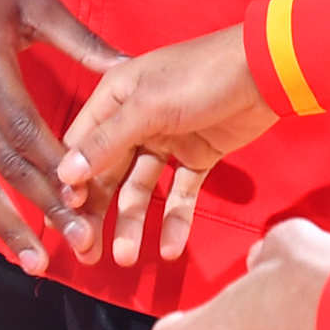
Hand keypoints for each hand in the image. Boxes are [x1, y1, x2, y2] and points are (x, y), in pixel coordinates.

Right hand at [0, 0, 122, 271]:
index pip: (28, 133)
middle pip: (4, 166)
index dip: (58, 171)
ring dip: (0, 224)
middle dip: (40, 210)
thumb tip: (130, 65)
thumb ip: (81, 41)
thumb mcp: (36, 2)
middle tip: (74, 246)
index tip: (87, 203)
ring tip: (30, 261)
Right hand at [55, 25, 276, 265]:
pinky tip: (171, 247)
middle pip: (107, 173)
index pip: (81, 145)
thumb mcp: (149, 105)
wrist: (267, 72)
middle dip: (96, 213)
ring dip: (133, 223)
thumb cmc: (202, 76)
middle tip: (87, 253)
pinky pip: (179, 193)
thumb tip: (65, 174)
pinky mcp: (199, 156)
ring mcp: (168, 140)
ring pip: (140, 189)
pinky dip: (175, 219)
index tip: (63, 219)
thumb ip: (108, 141)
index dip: (70, 182)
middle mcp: (136, 119)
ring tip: (126, 258)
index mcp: (116, 97)